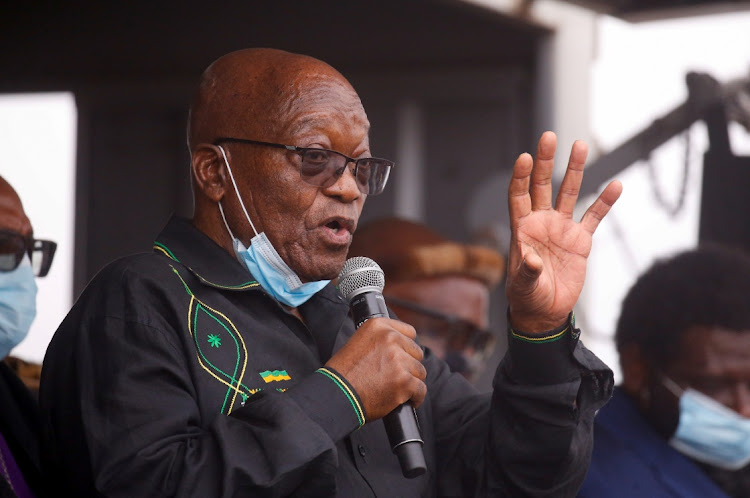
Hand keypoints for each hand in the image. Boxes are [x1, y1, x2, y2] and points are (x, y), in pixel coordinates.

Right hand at [326, 317, 426, 420]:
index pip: (409, 332)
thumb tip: (401, 346)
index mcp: (378, 326)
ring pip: (420, 371)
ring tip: (397, 389)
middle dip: (409, 365)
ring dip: (411, 381)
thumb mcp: (358, 343)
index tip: (402, 357)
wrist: (336, 394)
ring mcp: (398, 360)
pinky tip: (407, 401)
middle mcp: (390, 338)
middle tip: (395, 376)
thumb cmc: (344, 374)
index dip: (406, 347)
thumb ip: (380, 340)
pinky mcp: (404, 381)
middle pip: (416, 352)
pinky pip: (421, 389)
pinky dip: (415, 397)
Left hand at [506, 131, 621, 332]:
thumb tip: (532, 260)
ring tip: (580, 145)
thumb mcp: (523, 286)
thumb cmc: (526, 296)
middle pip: (541, 186)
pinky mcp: (580, 241)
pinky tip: (615, 185)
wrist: (545, 311)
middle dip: (545, 161)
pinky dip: (605, 202)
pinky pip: (594, 217)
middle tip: (549, 136)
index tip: (525, 157)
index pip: (518, 195)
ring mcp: (561, 228)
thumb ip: (527, 272)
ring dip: (574, 170)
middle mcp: (540, 222)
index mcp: (522, 228)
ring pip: (568, 193)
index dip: (521, 177)